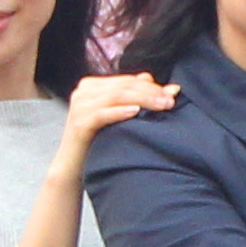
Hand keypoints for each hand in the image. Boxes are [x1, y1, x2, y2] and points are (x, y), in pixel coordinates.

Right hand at [59, 73, 178, 150]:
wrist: (72, 166)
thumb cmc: (97, 141)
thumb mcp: (116, 116)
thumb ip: (132, 97)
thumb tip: (155, 80)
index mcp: (92, 86)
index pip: (127, 81)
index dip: (151, 86)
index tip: (173, 93)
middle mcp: (83, 91)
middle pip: (123, 86)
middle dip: (150, 92)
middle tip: (170, 100)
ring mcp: (79, 105)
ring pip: (115, 97)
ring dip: (142, 100)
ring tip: (161, 106)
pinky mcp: (78, 122)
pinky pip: (102, 114)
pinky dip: (120, 112)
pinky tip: (136, 112)